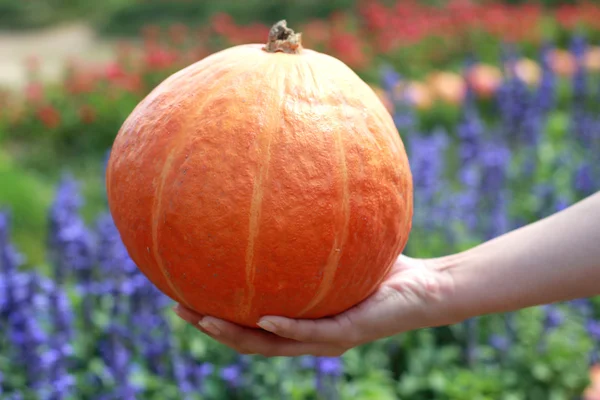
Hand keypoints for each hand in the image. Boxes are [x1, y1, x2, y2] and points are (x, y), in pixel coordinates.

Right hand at [172, 254, 456, 356]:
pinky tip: (261, 317)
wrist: (428, 287)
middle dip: (212, 326)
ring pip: (271, 344)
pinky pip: (311, 333)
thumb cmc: (385, 265)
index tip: (184, 291)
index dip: (216, 311)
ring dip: (235, 334)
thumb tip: (287, 183)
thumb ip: (313, 226)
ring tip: (204, 318)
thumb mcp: (342, 241)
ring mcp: (326, 339)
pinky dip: (285, 328)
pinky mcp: (347, 333)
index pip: (250, 321)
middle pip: (249, 338)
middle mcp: (308, 335)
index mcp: (301, 318)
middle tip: (178, 308)